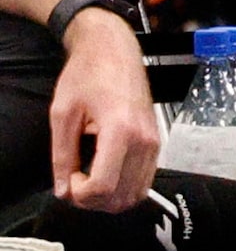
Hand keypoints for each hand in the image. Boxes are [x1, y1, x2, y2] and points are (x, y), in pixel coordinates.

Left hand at [52, 10, 157, 211]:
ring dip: (109, 197)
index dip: (79, 194)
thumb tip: (63, 189)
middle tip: (76, 181)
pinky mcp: (156, 141)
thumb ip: (62, 156)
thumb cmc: (90, 73)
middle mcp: (144, 139)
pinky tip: (105, 173)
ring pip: (136, 194)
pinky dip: (123, 188)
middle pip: (122, 196)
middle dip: (93, 200)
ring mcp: (154, 141)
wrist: (114, 50)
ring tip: (89, 179)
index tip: (68, 180)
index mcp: (120, 130)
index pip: (103, 187)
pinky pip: (144, 180)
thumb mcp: (63, 114)